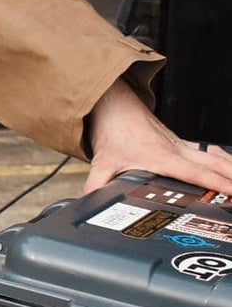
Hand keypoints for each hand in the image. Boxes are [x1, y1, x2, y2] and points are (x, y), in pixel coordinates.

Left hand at [84, 78, 231, 196]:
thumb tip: (90, 201)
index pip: (196, 173)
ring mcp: (179, 145)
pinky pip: (205, 152)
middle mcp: (176, 149)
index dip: (217, 184)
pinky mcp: (178, 142)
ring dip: (230, 168)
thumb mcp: (102, 161)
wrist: (113, 105)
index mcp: (162, 156)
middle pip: (213, 164)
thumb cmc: (112, 130)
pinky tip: (228, 164)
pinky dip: (220, 159)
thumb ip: (97, 184)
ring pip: (213, 157)